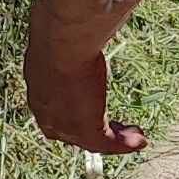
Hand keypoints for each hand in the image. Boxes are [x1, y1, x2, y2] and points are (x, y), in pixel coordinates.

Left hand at [26, 30, 146, 156]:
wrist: (62, 43)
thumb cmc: (59, 34)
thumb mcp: (59, 45)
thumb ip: (68, 49)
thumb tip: (76, 35)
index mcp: (39, 91)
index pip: (56, 111)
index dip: (77, 112)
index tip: (95, 109)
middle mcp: (47, 113)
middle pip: (71, 131)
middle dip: (95, 130)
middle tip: (117, 128)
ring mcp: (64, 125)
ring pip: (91, 140)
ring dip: (115, 139)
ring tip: (134, 136)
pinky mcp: (85, 130)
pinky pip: (106, 143)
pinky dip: (124, 144)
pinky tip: (139, 140)